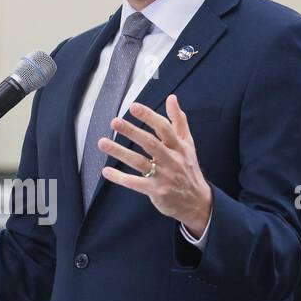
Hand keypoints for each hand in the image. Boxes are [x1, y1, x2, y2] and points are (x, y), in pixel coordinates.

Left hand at [98, 94, 212, 236]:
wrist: (197, 201)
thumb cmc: (189, 169)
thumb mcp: (188, 144)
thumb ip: (179, 121)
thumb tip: (172, 98)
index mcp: (179, 146)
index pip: (163, 128)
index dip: (148, 116)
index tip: (134, 107)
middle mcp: (171, 159)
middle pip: (150, 143)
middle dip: (132, 132)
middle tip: (115, 122)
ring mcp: (163, 176)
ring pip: (139, 162)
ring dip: (119, 152)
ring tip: (102, 142)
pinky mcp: (156, 191)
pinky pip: (135, 183)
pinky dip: (120, 177)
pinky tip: (106, 171)